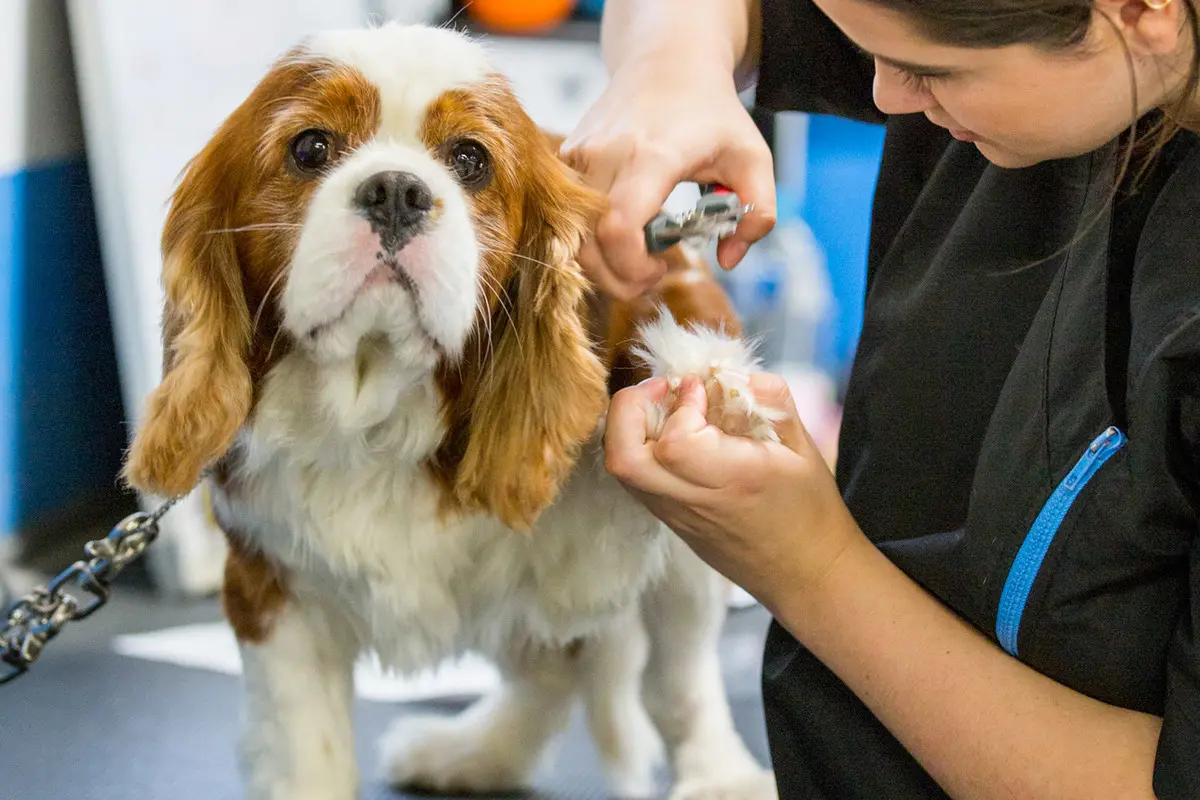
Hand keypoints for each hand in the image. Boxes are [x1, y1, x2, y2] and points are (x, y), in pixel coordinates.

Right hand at [560, 53, 775, 299]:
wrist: (666, 61)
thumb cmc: (711, 111)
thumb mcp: (754, 157)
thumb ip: (758, 213)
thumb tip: (730, 260)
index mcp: (653, 155)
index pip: (619, 228)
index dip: (633, 267)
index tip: (661, 270)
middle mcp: (606, 154)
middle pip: (589, 242)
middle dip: (617, 278)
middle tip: (648, 278)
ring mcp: (580, 155)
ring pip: (570, 234)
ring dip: (599, 263)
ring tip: (635, 259)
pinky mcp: (565, 159)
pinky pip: (565, 215)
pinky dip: (587, 239)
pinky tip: (620, 234)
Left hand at [603, 373, 859, 608]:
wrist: (804, 576)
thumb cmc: (810, 509)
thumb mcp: (805, 446)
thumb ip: (770, 399)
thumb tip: (730, 370)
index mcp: (733, 481)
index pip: (674, 442)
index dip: (679, 404)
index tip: (701, 388)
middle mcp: (693, 501)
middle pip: (623, 458)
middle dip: (630, 410)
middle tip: (662, 390)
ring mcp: (673, 515)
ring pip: (620, 468)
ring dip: (630, 425)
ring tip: (667, 408)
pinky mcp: (667, 520)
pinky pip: (634, 477)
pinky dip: (639, 444)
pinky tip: (672, 432)